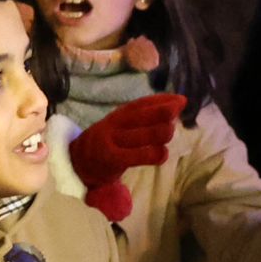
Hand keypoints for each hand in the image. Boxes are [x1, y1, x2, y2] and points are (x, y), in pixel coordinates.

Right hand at [68, 93, 183, 201]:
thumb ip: (146, 115)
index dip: (162, 100)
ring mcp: (113, 141)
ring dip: (161, 133)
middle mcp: (115, 124)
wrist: (79, 161)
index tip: (181, 100)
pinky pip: (139, 155)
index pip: (141, 103)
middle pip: (141, 116)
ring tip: (168, 135)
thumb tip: (178, 103)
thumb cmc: (111, 141)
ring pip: (143, 135)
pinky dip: (155, 154)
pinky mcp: (113, 159)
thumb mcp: (123, 124)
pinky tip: (162, 155)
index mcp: (119, 114)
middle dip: (162, 112)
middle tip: (177, 112)